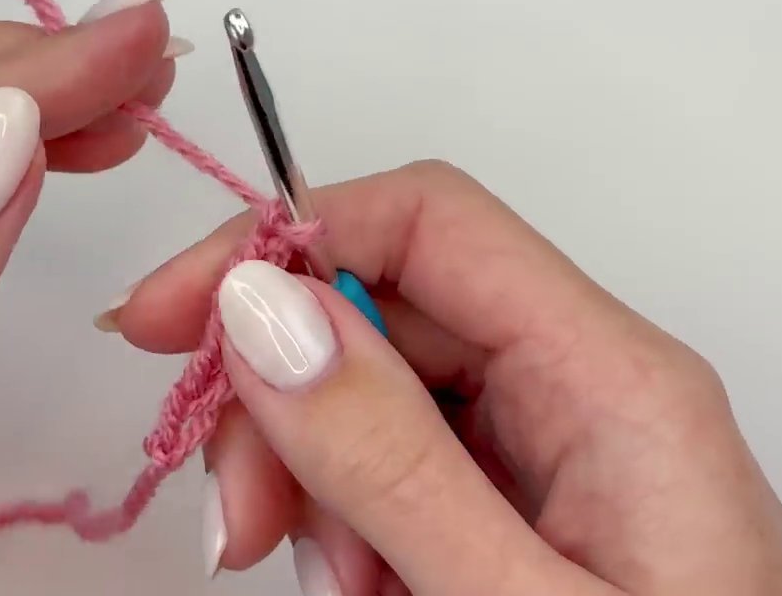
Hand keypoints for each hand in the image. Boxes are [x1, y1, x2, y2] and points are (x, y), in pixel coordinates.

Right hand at [110, 161, 781, 594]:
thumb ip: (391, 461)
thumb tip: (262, 312)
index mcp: (614, 378)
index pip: (428, 223)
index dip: (283, 241)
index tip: (167, 319)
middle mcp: (587, 391)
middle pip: (386, 317)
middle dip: (285, 404)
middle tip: (241, 520)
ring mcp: (556, 453)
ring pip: (377, 402)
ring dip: (317, 486)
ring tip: (345, 591)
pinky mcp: (529, 511)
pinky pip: (404, 474)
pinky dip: (355, 531)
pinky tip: (371, 593)